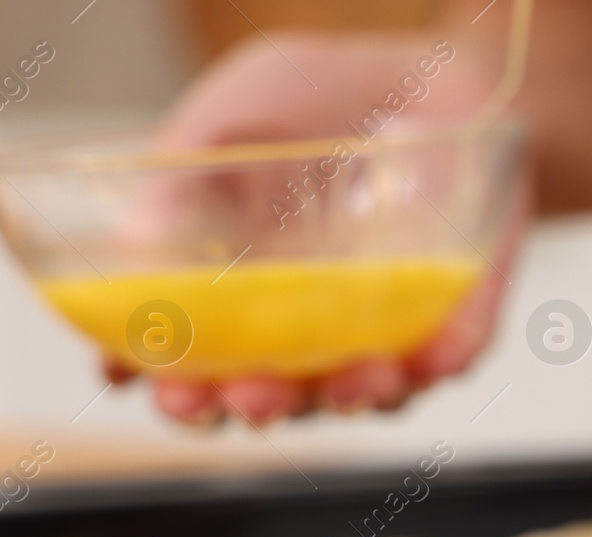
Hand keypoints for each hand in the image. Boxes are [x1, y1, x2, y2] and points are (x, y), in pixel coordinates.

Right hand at [122, 34, 521, 424]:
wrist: (419, 75)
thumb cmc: (309, 103)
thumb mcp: (232, 120)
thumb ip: (183, 177)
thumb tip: (137, 239)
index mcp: (230, 298)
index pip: (193, 368)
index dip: (176, 390)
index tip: (155, 388)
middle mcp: (302, 330)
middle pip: (273, 398)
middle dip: (256, 405)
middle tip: (243, 398)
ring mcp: (378, 329)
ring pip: (362, 391)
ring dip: (352, 396)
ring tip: (348, 382)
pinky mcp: (454, 315)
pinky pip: (450, 354)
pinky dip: (440, 361)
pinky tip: (431, 357)